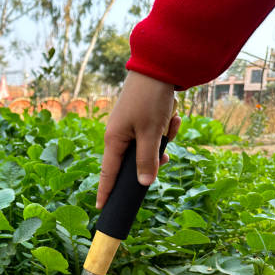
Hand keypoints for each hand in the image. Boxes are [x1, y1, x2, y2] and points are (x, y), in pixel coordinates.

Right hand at [96, 71, 181, 208]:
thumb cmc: (150, 99)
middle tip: (165, 155)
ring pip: (147, 148)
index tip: (101, 208)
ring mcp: (128, 128)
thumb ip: (147, 160)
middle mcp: (118, 136)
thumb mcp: (151, 133)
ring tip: (170, 123)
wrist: (158, 66)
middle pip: (134, 162)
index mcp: (114, 140)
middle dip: (153, 158)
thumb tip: (144, 183)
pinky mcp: (139, 120)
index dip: (106, 191)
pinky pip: (153, 135)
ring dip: (163, 140)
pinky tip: (173, 116)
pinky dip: (164, 129)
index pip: (108, 173)